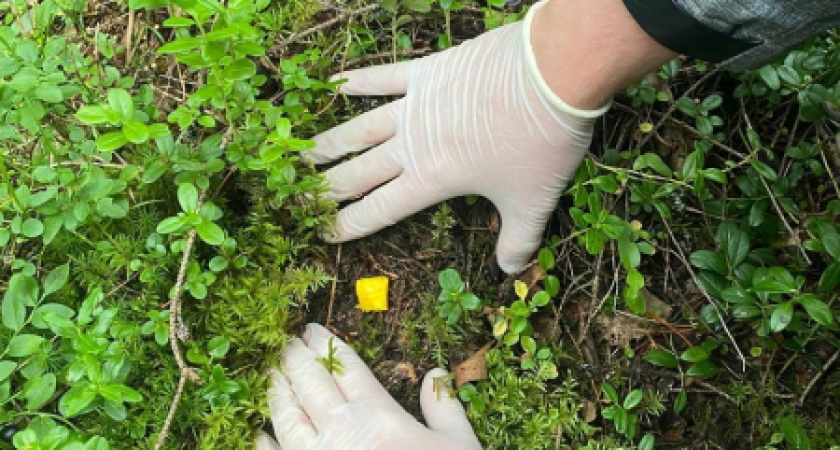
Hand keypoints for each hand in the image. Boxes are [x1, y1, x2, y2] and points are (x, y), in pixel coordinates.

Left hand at [255, 323, 479, 449]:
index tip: (312, 331)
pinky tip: (260, 434)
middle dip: (296, 358)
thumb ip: (444, 407)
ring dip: (277, 391)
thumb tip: (435, 373)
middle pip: (310, 382)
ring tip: (271, 373)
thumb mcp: (458, 444)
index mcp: (378, 414)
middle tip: (287, 343)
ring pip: (287, 416)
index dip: (326, 344)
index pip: (344, 366)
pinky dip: (266, 446)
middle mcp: (342, 431)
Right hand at [310, 1, 607, 273]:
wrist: (553, 74)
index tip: (322, 234)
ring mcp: (416, 105)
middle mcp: (412, 145)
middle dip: (326, 188)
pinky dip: (358, 81)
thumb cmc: (541, 143)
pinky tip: (336, 83)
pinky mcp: (427, 72)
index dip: (348, 225)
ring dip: (329, 143)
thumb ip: (518, 241)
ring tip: (302, 153)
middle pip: (359, 172)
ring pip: (360, 128)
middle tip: (298, 197)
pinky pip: (384, 76)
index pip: (379, 209)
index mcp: (431, 180)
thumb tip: (511, 271)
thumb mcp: (534, 202)